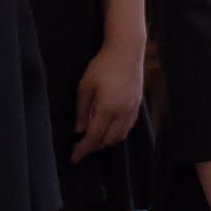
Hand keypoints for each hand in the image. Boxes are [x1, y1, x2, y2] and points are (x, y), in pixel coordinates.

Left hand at [72, 42, 145, 162]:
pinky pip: (128, 127)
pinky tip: (108, 130)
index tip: (73, 158)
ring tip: (93, 139)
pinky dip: (117, 134)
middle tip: (80, 148)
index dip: (82, 150)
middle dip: (93, 147)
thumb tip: (79, 130)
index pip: (93, 137)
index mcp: (107, 108)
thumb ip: (81, 110)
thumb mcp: (84, 87)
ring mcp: (132, 109)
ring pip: (120, 136)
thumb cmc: (102, 66)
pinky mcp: (137, 105)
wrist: (127, 52)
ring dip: (106, 142)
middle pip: (107, 140)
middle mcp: (122, 112)